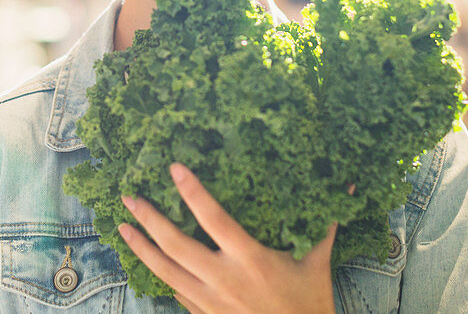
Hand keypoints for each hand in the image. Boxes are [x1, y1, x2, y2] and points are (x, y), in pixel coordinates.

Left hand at [118, 163, 337, 313]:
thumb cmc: (310, 306)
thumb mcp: (317, 263)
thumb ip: (324, 224)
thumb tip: (345, 185)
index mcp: (251, 260)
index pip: (214, 218)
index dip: (192, 192)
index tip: (173, 168)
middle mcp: (224, 279)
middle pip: (175, 244)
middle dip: (149, 218)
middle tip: (129, 196)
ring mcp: (209, 302)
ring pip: (164, 270)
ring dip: (140, 247)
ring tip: (122, 226)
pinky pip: (173, 291)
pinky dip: (155, 273)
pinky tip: (144, 259)